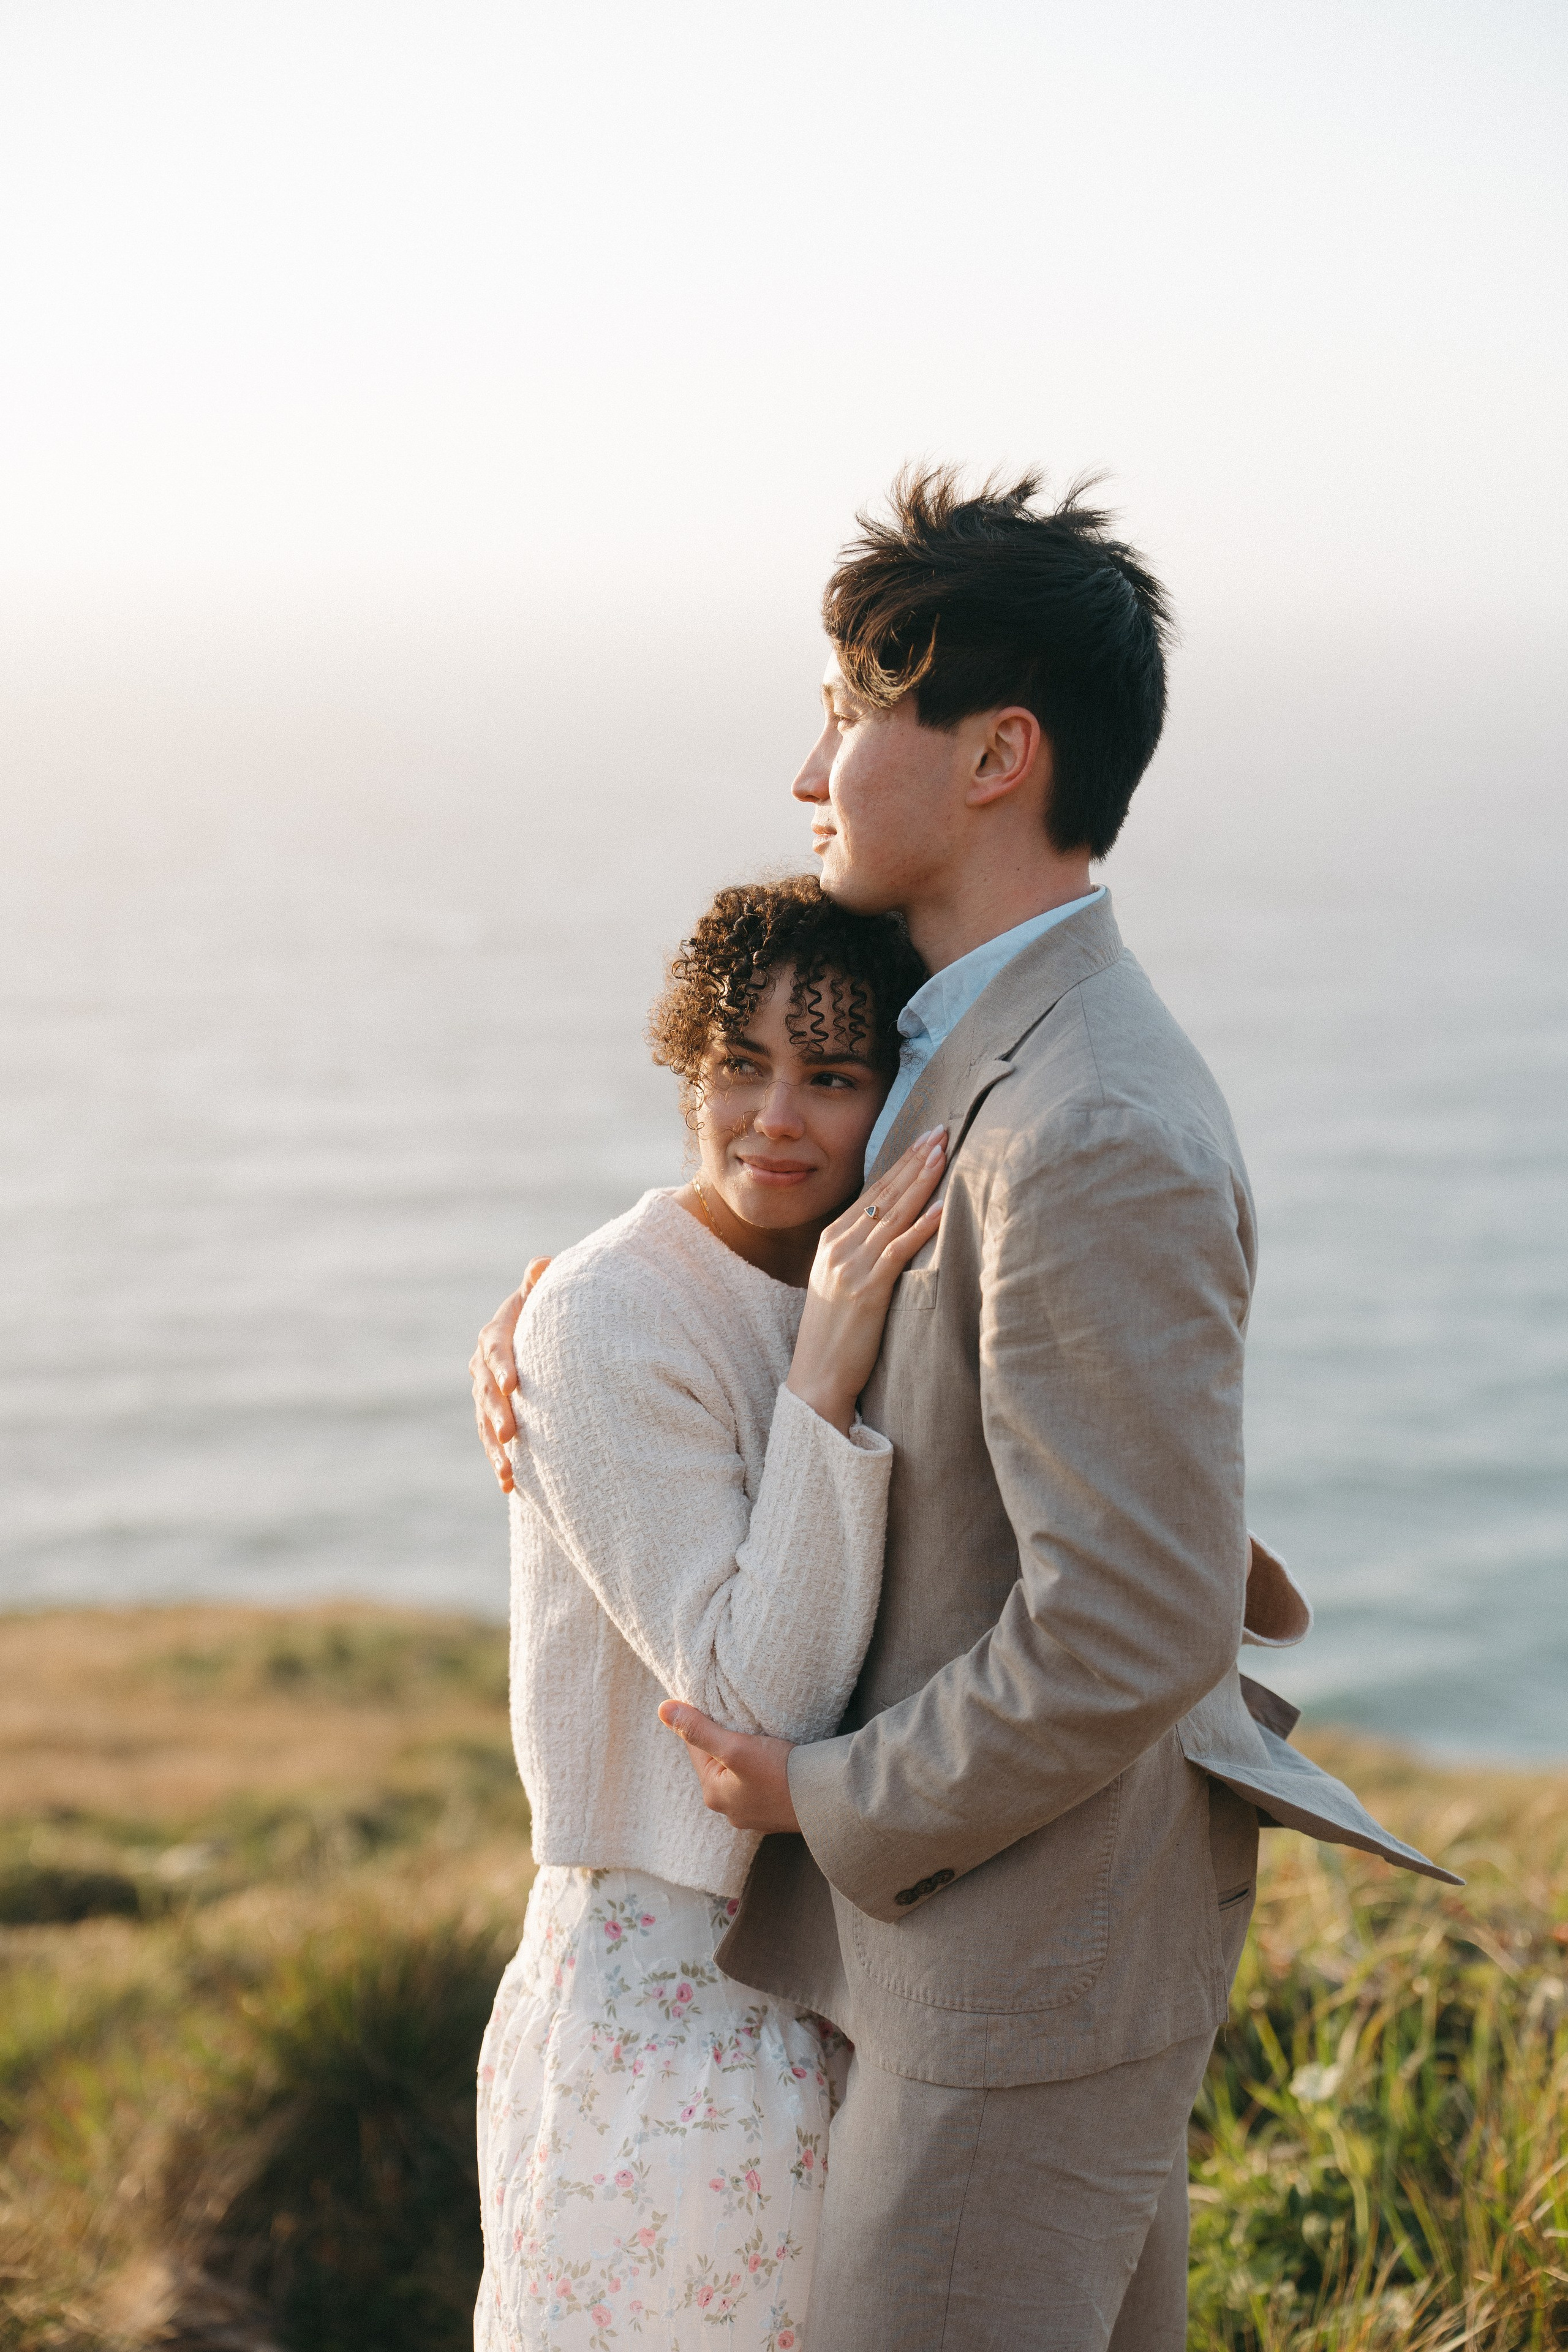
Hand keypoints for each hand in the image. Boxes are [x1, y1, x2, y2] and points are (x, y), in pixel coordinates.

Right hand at [470, 1258, 550, 1492]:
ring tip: (508, 1472)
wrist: (544, 1331)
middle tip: (512, 1434)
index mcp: (497, 1331)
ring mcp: (484, 1391)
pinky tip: (509, 1486)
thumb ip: (542, 1279)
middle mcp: (484, 1363)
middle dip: (498, 1413)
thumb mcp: (546, 1291)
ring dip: (496, 1448)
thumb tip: (541, 1266)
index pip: (496, 1346)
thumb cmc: (550, 1307)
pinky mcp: (492, 1415)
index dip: (502, 1364)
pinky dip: (499, 1460)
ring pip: (485, 1421)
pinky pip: (491, 1439)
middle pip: (486, 1390)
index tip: (513, 1384)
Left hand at [658, 1701, 799, 1832]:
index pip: (697, 1748)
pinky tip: (775, 1758)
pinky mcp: (774, 1811)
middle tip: (743, 1718)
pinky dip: (762, 1769)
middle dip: (726, 1739)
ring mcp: (753, 1813)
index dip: (705, 1723)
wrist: (827, 1800)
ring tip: (760, 1736)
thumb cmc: (780, 1773)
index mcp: (713, 1794)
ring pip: (739, 1772)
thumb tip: (663, 1710)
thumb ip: (699, 1729)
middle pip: (718, 1760)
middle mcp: (729, 1809)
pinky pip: (759, 1783)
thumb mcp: (735, 1747)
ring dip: (745, 1754)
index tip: (720, 1705)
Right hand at [786, 1128, 946, 1433]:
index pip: (873, 1191)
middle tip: (941, 1130)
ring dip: (921, 1181)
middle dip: (914, 1159)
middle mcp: (839, 1245)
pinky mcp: (868, 1289)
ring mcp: (852, 1265)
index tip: (924, 1139)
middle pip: (884, 1193)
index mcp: (831, 1240)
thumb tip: (890, 1229)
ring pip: (893, 1213)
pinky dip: (922, 1226)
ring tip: (944, 1153)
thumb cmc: (833, 1334)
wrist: (816, 1377)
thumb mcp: (838, 1281)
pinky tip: (942, 1207)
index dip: (901, 1163)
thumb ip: (859, 1251)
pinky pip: (898, 1249)